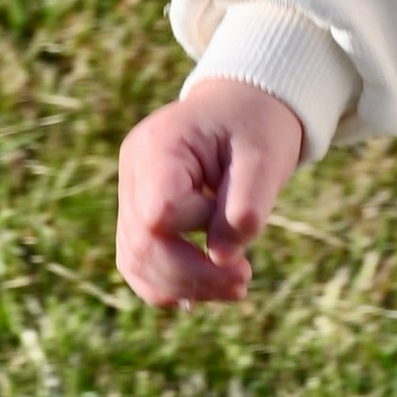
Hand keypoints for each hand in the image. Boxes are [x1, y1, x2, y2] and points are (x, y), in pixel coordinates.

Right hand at [116, 80, 304, 308]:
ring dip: (180, 285)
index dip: (200, 233)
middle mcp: (133, 170)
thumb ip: (246, 207)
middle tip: (243, 284)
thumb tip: (223, 260)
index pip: (160, 213)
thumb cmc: (256, 126)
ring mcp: (130, 191)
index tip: (243, 227)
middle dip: (192, 276)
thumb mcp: (265, 158)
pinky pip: (138, 258)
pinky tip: (202, 291)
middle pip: (140, 244)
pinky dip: (167, 282)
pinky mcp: (139, 210)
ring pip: (134, 259)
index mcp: (158, 147)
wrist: (242, 104)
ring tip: (231, 289)